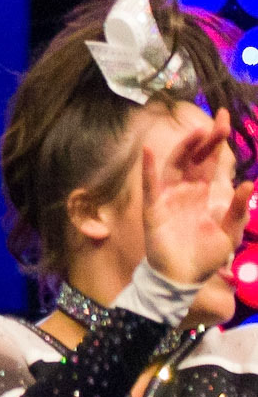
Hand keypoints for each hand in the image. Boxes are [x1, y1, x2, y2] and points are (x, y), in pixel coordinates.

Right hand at [141, 109, 252, 283]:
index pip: (213, 160)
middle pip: (196, 158)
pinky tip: (148, 151)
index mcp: (207, 193)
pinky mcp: (154, 207)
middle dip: (207, 139)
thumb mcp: (229, 233)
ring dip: (185, 148)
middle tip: (219, 121)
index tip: (225, 118)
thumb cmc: (205, 256)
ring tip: (197, 132)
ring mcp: (169, 196)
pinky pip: (150, 184)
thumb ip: (237, 209)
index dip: (218, 141)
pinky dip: (148, 168)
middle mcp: (188, 189)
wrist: (183, 278)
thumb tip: (248, 183)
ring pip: (176, 165)